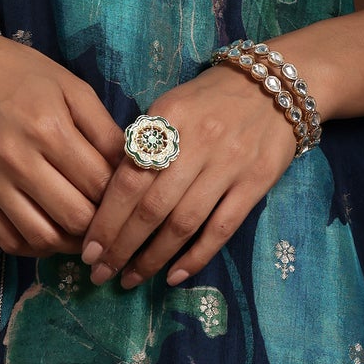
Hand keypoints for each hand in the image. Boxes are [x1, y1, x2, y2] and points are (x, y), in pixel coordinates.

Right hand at [0, 10, 122, 258]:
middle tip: (109, 219)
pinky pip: (9, 241)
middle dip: (100, 224)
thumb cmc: (17, 73)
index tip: (126, 197)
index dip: (120, 196)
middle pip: (75, 218)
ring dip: (71, 243)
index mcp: (49, 128)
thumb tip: (130, 167)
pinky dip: (36, 247)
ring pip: (44, 238)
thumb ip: (103, 128)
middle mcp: (19, 160)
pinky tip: (51, 233)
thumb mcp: (69, 85)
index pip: (99, 184)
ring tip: (83, 231)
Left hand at [79, 63, 297, 289]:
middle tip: (100, 272)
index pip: (128, 178)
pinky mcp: (255, 183)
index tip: (88, 249)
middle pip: (151, 207)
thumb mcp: (171, 106)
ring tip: (130, 278)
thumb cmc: (211, 98)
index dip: (106, 219)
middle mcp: (196, 143)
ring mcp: (228, 165)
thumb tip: (109, 190)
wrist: (275, 85)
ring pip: (183, 223)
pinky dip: (197, 256)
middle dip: (121, 246)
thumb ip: (144, 142)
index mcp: (167, 119)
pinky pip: (222, 228)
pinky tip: (174, 276)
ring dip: (153, 258)